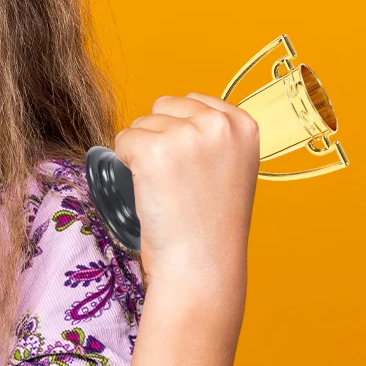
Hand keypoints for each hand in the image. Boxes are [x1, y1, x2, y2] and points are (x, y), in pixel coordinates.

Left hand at [112, 92, 258, 288]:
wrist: (202, 264)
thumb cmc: (211, 225)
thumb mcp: (231, 169)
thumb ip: (214, 140)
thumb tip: (177, 119)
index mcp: (243, 124)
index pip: (192, 101)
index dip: (179, 132)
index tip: (189, 168)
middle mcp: (218, 123)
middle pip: (163, 107)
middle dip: (158, 137)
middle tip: (174, 182)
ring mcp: (185, 135)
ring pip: (140, 125)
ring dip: (141, 153)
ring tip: (165, 191)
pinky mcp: (153, 150)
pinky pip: (121, 141)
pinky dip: (124, 164)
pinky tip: (148, 190)